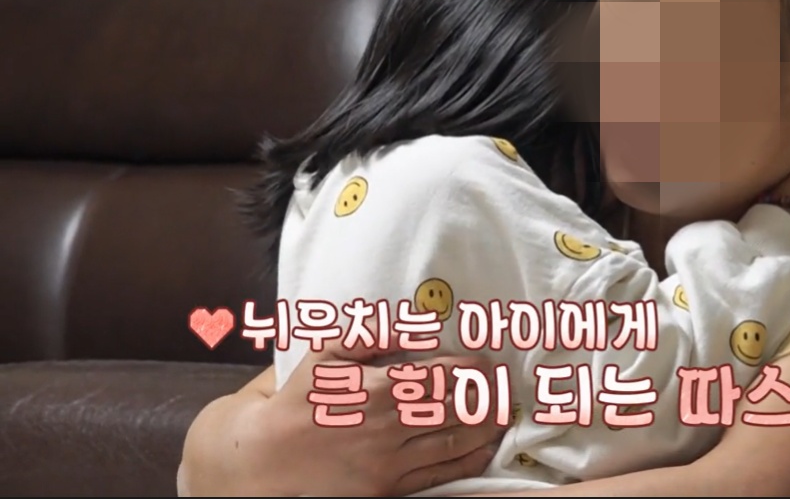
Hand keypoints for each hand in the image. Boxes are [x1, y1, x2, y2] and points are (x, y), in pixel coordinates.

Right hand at [238, 340, 504, 495]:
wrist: (268, 456)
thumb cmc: (302, 397)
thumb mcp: (329, 352)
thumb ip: (374, 333)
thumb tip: (419, 324)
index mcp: (380, 387)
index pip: (443, 374)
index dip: (474, 367)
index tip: (488, 361)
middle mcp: (390, 424)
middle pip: (458, 407)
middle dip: (489, 395)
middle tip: (505, 385)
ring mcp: (391, 460)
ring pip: (456, 442)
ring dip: (487, 426)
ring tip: (502, 413)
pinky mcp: (388, 488)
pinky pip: (440, 475)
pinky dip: (470, 461)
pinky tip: (485, 448)